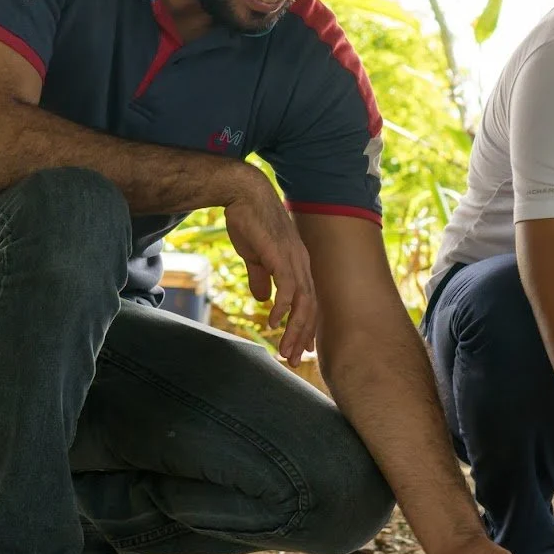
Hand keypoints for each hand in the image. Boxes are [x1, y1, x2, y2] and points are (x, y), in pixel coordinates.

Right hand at [223, 167, 316, 364]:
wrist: (242, 192)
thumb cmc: (249, 221)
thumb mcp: (254, 256)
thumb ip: (260, 277)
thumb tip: (261, 298)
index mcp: (297, 265)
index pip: (309, 302)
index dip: (306, 327)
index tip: (300, 349)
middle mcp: (301, 264)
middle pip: (311, 308)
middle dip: (303, 337)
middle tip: (293, 360)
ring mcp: (293, 259)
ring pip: (303, 302)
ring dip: (294, 329)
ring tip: (285, 350)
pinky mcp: (280, 254)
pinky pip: (288, 287)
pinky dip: (284, 307)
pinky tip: (273, 322)